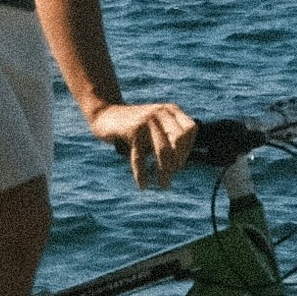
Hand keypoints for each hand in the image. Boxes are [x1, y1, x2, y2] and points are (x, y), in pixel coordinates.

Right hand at [83, 98, 203, 186]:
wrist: (106, 114)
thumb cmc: (134, 127)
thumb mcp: (155, 127)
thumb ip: (168, 140)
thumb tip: (178, 167)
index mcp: (170, 110)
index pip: (190, 130)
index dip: (187, 148)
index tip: (178, 163)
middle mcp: (161, 112)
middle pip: (179, 140)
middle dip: (177, 161)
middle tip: (171, 175)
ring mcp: (147, 120)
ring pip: (163, 150)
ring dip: (164, 171)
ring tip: (163, 185)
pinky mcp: (133, 130)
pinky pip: (140, 157)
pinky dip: (142, 174)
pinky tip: (143, 185)